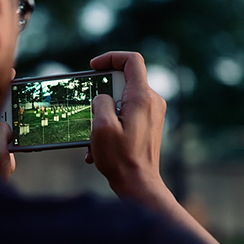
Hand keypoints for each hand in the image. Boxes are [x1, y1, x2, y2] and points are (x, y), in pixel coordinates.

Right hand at [86, 51, 166, 198]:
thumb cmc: (120, 158)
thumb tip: (102, 98)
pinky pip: (127, 114)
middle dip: (102, 94)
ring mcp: (153, 113)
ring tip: (94, 137)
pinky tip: (100, 146)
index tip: (93, 67)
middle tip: (90, 112)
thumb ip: (100, 102)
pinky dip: (112, 124)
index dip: (111, 57)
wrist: (139, 185)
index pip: (131, 61)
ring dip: (104, 114)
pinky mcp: (150, 124)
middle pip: (124, 81)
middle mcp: (152, 101)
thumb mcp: (101, 127)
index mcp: (142, 97)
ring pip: (123, 100)